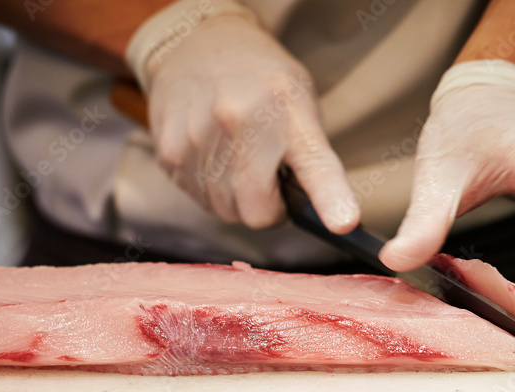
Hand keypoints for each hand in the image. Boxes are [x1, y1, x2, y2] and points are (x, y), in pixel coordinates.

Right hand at [127, 3, 357, 230]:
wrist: (198, 44)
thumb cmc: (262, 83)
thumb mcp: (300, 104)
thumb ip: (312, 158)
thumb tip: (323, 217)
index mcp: (289, 111)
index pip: (315, 166)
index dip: (331, 199)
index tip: (344, 224)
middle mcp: (241, 122)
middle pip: (257, 213)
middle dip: (266, 208)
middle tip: (268, 179)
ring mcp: (198, 138)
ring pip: (224, 211)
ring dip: (234, 198)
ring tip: (236, 157)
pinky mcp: (169, 153)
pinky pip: (198, 199)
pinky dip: (209, 188)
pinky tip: (212, 155)